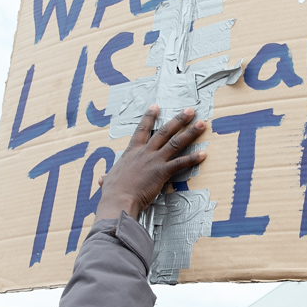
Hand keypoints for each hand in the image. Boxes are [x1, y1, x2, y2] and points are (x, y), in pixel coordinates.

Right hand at [95, 107, 207, 221]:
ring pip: (176, 143)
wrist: (118, 199)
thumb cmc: (113, 192)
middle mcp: (145, 152)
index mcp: (132, 152)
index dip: (149, 117)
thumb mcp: (110, 181)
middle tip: (189, 110)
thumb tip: (102, 181)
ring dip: (190, 132)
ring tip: (202, 124)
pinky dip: (192, 158)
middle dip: (178, 120)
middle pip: (164, 131)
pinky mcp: (162, 172)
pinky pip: (180, 163)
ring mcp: (154, 160)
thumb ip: (108, 178)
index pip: (141, 130)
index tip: (155, 106)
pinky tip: (203, 154)